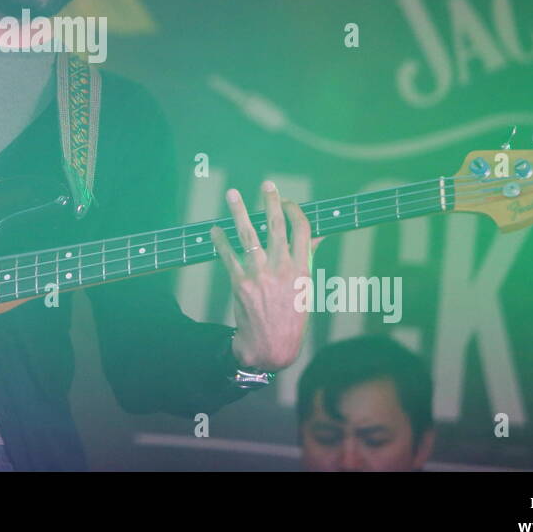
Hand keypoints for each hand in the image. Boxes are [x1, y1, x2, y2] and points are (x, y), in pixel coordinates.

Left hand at [210, 180, 323, 371]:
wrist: (271, 347)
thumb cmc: (291, 318)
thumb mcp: (306, 289)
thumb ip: (307, 260)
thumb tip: (317, 236)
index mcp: (302, 269)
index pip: (302, 230)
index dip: (294, 211)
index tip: (287, 201)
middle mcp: (281, 269)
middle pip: (275, 226)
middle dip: (270, 202)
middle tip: (266, 184)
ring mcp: (259, 275)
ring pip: (248, 235)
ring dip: (239, 212)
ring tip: (232, 194)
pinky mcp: (239, 283)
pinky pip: (228, 255)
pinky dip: (220, 241)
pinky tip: (215, 229)